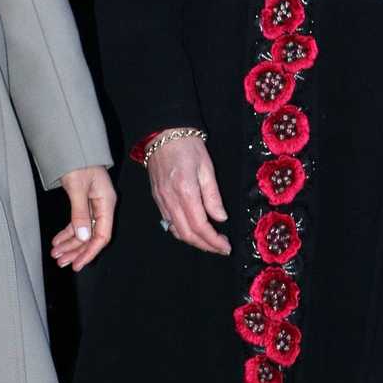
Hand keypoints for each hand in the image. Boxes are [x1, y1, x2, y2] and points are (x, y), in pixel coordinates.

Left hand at [51, 165, 116, 271]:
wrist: (73, 144)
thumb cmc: (78, 161)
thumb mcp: (77, 187)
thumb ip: (80, 213)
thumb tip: (82, 237)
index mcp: (106, 203)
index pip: (102, 235)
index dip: (90, 251)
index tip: (77, 264)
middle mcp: (102, 206)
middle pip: (91, 236)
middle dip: (76, 250)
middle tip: (61, 261)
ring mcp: (93, 204)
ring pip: (83, 231)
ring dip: (70, 243)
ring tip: (56, 254)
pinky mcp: (83, 201)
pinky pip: (77, 222)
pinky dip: (67, 232)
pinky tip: (57, 241)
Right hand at [148, 135, 230, 254]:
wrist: (162, 134)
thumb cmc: (188, 146)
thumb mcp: (206, 167)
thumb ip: (213, 195)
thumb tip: (221, 218)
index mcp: (186, 192)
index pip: (200, 226)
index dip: (214, 240)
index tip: (226, 246)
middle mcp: (171, 200)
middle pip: (187, 234)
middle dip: (205, 245)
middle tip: (221, 248)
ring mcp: (161, 201)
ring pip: (176, 231)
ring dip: (193, 242)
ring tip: (209, 243)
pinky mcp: (157, 199)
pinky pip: (168, 222)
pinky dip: (181, 232)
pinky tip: (192, 232)